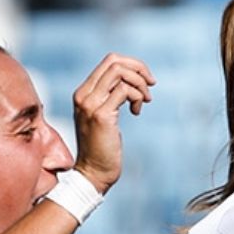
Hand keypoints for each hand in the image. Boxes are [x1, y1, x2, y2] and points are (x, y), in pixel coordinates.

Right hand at [71, 53, 155, 190]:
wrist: (93, 172)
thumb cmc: (102, 148)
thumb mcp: (104, 117)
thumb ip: (111, 98)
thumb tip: (133, 82)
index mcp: (83, 93)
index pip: (109, 61)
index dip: (133, 65)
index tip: (146, 81)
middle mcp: (83, 95)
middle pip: (114, 61)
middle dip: (139, 69)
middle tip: (150, 86)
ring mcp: (91, 104)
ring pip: (120, 72)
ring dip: (140, 84)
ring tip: (143, 102)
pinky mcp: (101, 115)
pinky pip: (125, 91)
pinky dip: (137, 97)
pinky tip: (136, 112)